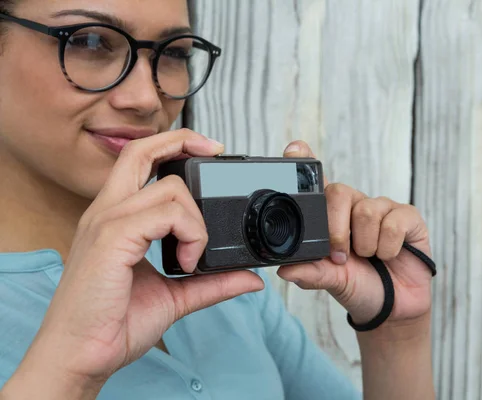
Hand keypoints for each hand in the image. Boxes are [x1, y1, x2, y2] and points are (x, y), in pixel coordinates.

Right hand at [23, 129, 264, 383]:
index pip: (139, 160)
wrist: (84, 355)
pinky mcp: (113, 237)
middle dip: (184, 141)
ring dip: (196, 220)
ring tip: (192, 256)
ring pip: (169, 188)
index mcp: (117, 218)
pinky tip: (186, 261)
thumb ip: (212, 282)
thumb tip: (250, 278)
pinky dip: (190, 233)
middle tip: (217, 151)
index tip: (208, 150)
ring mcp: (108, 221)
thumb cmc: (116, 323)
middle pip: (142, 151)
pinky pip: (165, 213)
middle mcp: (108, 212)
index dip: (172, 145)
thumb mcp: (176, 296)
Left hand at [278, 141, 432, 329]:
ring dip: (366, 245)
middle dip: (337, 230)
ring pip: (366, 211)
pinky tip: (390, 255)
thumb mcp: (331, 281)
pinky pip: (393, 222)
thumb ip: (310, 272)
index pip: (317, 181)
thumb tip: (284, 270)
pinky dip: (388, 247)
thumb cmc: (358, 286)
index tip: (295, 148)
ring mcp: (382, 208)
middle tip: (341, 256)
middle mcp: (355, 205)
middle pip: (338, 192)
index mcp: (331, 216)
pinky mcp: (408, 216)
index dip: (306, 162)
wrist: (392, 307)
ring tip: (370, 257)